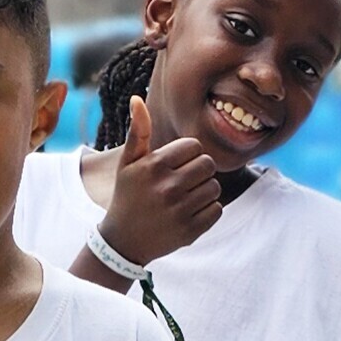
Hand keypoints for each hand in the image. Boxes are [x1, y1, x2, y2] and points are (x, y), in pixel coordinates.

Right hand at [99, 95, 222, 264]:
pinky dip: (208, 211)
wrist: (123, 241)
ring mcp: (180, 211)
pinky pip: (217, 210)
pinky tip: (189, 213)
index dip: (188, 155)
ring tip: (185, 197)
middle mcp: (167, 187)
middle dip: (199, 171)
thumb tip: (137, 98)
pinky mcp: (190, 231)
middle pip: (208, 165)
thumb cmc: (128, 195)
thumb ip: (138, 131)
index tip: (175, 166)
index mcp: (154, 165)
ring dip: (204, 191)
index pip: (194, 146)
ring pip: (215, 187)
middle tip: (183, 181)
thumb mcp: (128, 163)